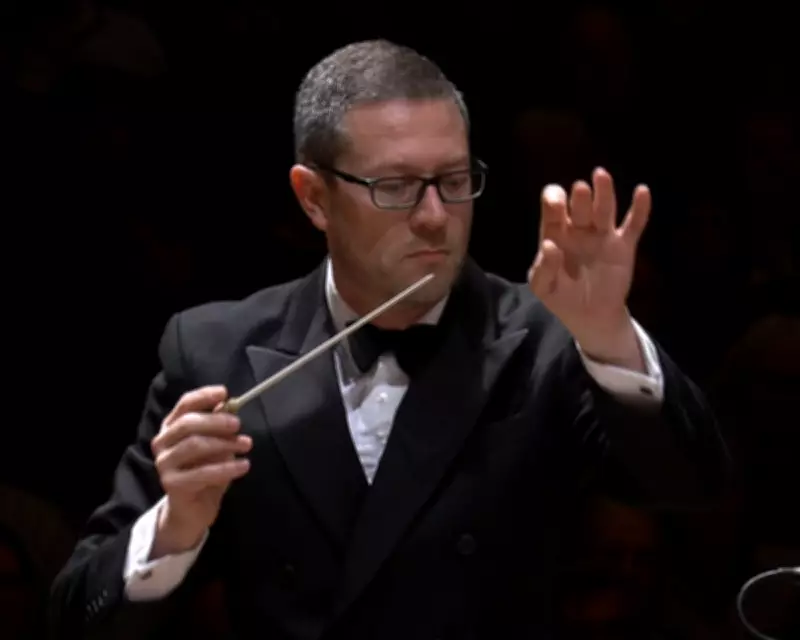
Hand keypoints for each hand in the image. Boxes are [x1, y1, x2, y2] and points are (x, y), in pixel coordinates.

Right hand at [150, 386, 251, 556]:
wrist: (193, 509)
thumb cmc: (205, 471)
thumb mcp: (216, 445)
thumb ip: (219, 426)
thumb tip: (228, 404)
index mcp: (171, 427)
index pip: (184, 404)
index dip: (203, 396)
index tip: (224, 393)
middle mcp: (163, 442)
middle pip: (188, 423)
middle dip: (216, 421)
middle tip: (238, 425)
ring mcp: (164, 464)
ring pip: (195, 445)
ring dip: (225, 444)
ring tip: (247, 445)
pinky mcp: (171, 484)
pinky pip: (202, 473)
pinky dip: (227, 468)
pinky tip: (244, 466)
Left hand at [527, 168, 650, 368]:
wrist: (590, 317)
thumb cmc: (561, 297)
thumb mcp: (543, 287)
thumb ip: (543, 268)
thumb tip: (549, 245)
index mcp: (556, 234)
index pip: (553, 210)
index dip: (553, 201)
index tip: (556, 204)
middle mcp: (579, 230)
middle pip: (580, 206)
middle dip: (580, 197)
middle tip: (580, 189)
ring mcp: (602, 236)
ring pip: (604, 209)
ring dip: (604, 192)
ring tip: (600, 175)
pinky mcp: (624, 247)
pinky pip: (633, 225)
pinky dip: (640, 209)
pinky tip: (642, 192)